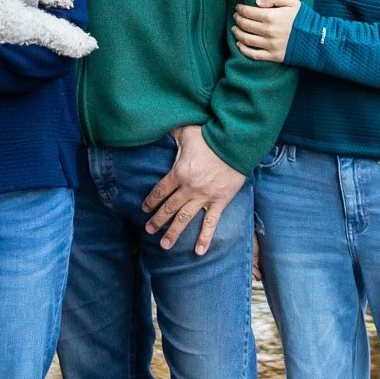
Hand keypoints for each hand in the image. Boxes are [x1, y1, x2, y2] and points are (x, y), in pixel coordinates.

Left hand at [142, 124, 245, 254]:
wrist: (235, 144)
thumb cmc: (210, 136)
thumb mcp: (186, 132)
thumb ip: (173, 134)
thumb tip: (162, 127)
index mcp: (178, 173)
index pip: (160, 191)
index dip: (151, 201)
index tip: (144, 209)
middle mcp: (189, 188)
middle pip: (169, 208)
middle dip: (157, 220)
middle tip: (148, 230)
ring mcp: (204, 197)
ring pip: (185, 218)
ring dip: (174, 232)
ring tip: (164, 245)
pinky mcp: (220, 201)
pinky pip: (211, 222)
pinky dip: (205, 237)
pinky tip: (199, 251)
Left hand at [232, 0, 302, 62]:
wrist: (317, 39)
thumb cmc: (304, 18)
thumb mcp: (292, 1)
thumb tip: (257, 2)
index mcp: (272, 17)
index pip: (248, 12)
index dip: (240, 9)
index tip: (237, 8)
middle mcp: (268, 31)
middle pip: (245, 25)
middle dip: (237, 19)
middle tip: (235, 17)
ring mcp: (270, 45)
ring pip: (246, 39)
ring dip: (237, 33)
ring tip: (234, 29)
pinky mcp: (273, 56)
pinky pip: (253, 54)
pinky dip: (243, 49)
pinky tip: (239, 44)